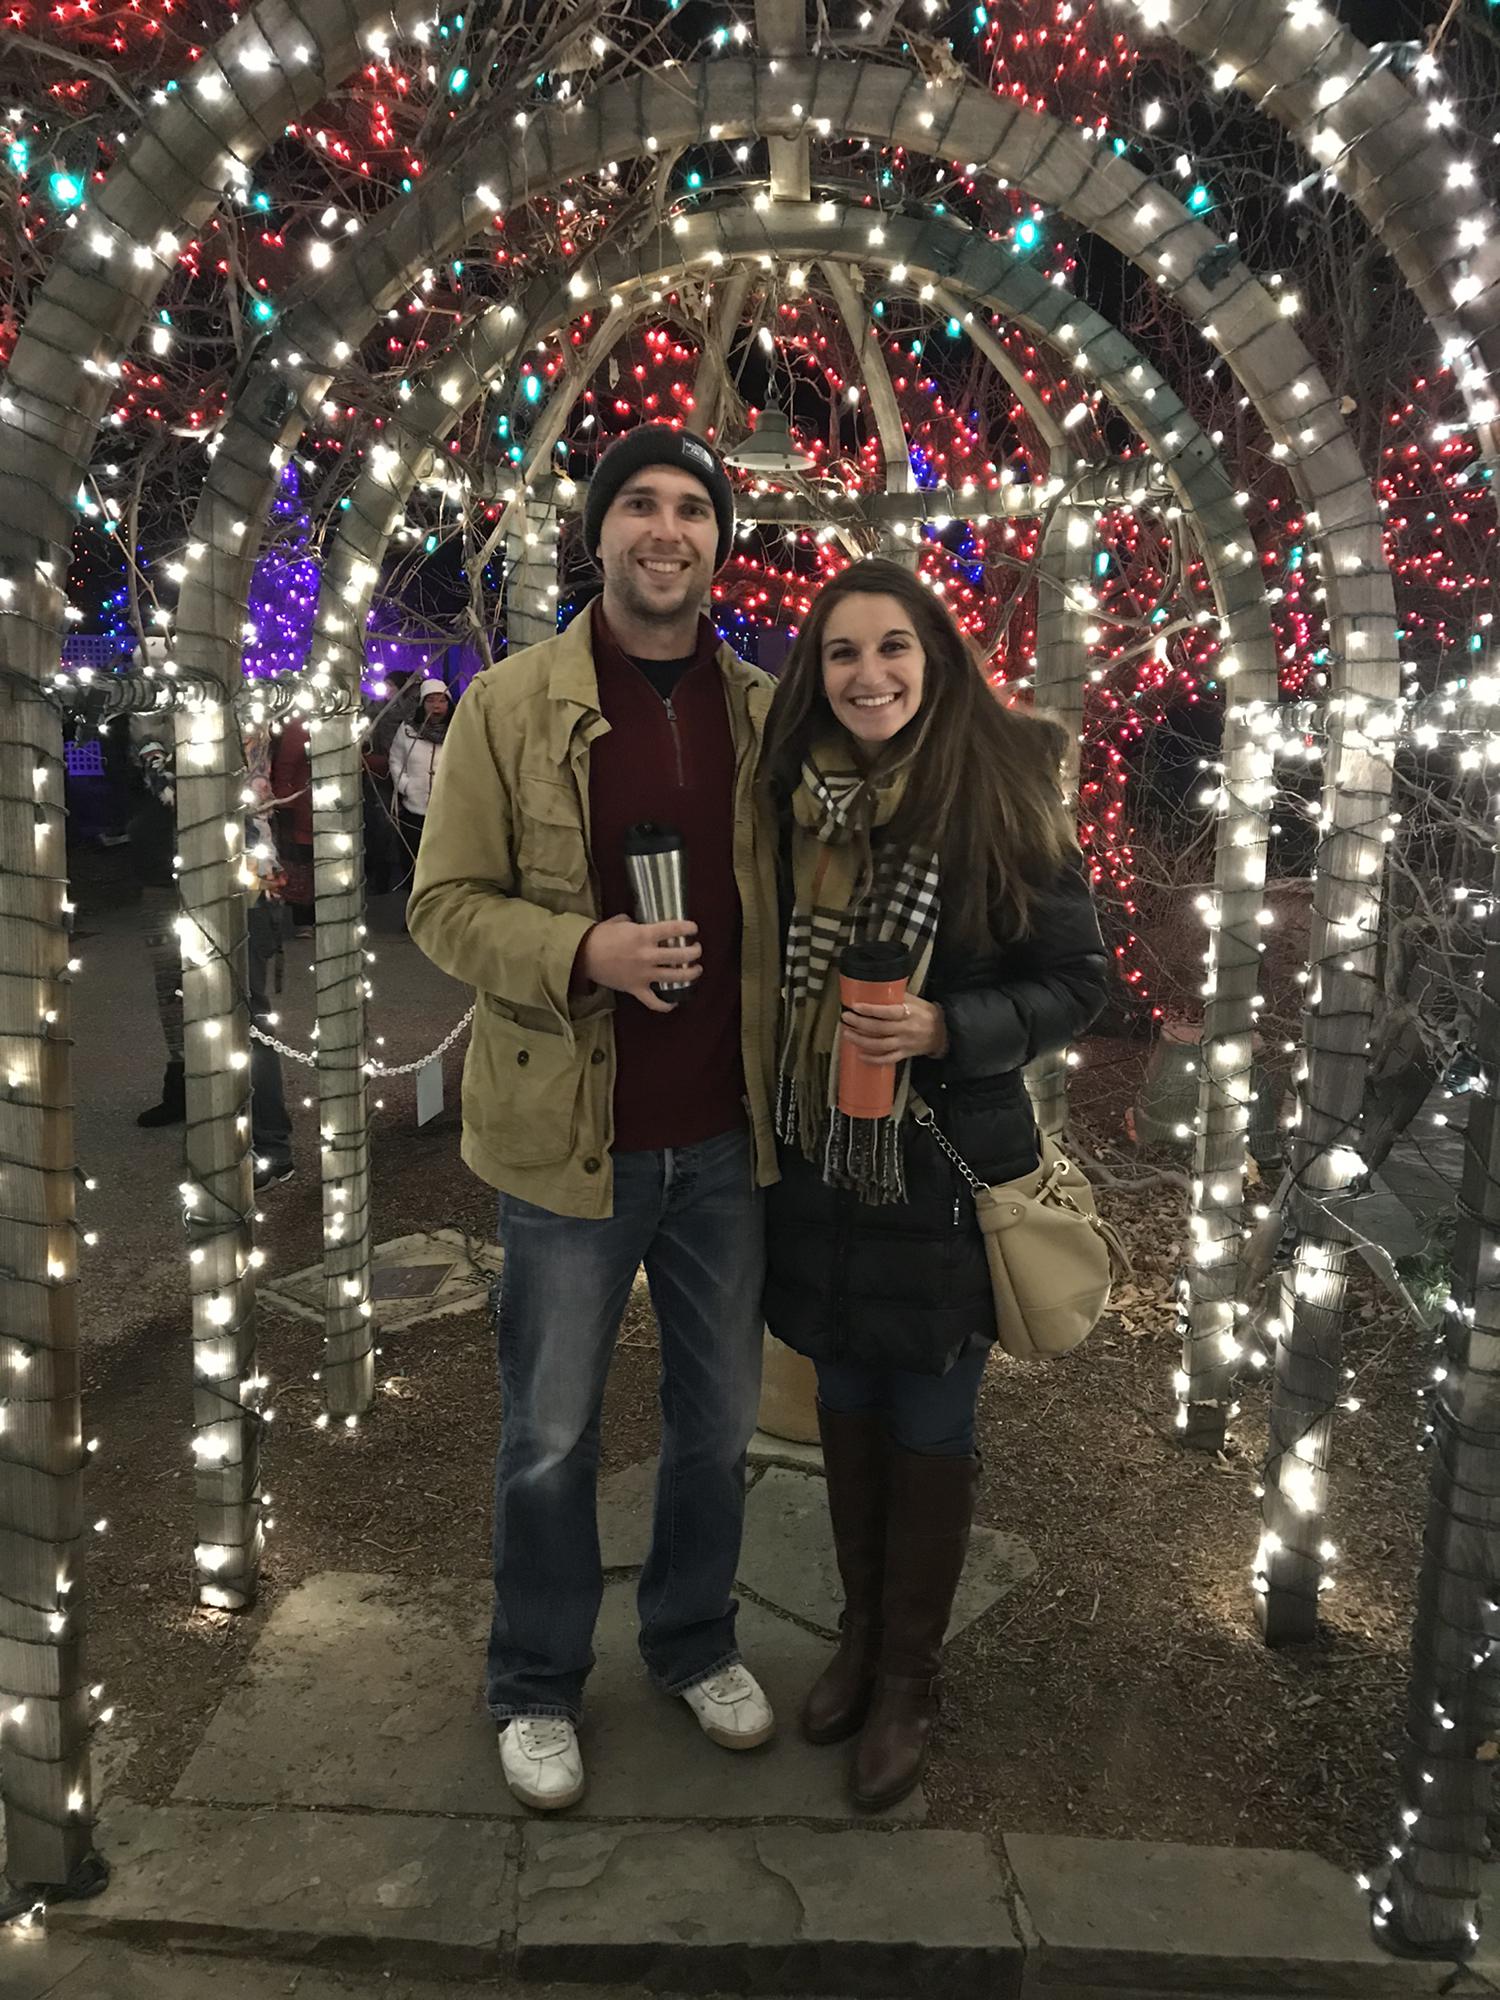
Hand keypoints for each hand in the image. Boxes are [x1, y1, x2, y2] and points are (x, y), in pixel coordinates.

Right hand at [579, 914, 701, 1014]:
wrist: (583, 955)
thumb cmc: (600, 936)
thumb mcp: (619, 922)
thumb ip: (635, 922)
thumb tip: (642, 923)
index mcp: (643, 935)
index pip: (674, 929)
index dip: (688, 928)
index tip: (693, 928)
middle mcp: (647, 955)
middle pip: (680, 955)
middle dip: (694, 952)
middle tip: (697, 950)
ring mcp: (643, 974)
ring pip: (675, 977)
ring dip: (690, 974)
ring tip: (696, 970)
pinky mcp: (636, 988)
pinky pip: (654, 1002)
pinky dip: (665, 1005)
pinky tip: (674, 1002)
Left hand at [840, 995, 948, 1064]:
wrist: (944, 1032)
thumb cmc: (926, 1013)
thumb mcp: (914, 1001)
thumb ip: (896, 996)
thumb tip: (875, 988)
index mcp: (908, 1013)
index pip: (886, 1012)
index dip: (870, 1010)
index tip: (855, 1006)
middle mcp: (905, 1030)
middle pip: (879, 1029)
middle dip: (859, 1024)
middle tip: (845, 1018)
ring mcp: (904, 1044)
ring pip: (880, 1045)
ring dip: (861, 1040)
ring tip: (847, 1034)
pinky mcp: (904, 1054)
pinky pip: (887, 1059)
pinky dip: (873, 1059)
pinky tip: (859, 1055)